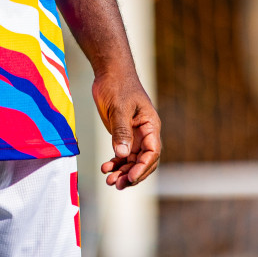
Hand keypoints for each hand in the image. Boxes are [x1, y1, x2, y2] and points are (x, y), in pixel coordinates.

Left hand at [93, 69, 160, 188]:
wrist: (109, 72)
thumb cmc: (117, 85)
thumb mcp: (119, 108)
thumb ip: (121, 131)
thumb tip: (123, 155)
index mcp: (150, 126)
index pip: (152, 153)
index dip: (142, 167)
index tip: (130, 177)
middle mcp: (145, 134)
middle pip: (143, 161)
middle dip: (131, 175)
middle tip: (116, 184)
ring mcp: (134, 135)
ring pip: (132, 161)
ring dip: (122, 172)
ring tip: (109, 181)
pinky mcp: (122, 134)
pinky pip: (122, 154)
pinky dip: (115, 163)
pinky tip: (105, 168)